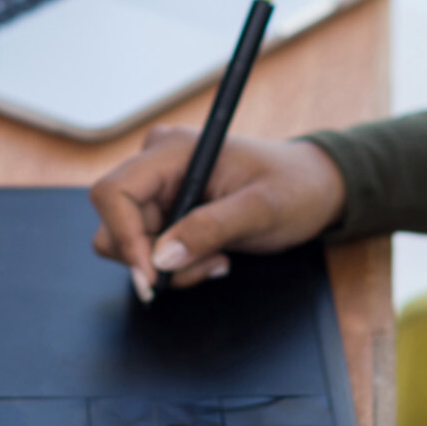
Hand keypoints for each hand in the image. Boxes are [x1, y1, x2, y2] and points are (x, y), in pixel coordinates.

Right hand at [89, 125, 345, 300]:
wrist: (312, 187)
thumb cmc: (294, 187)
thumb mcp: (262, 210)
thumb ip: (211, 229)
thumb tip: (161, 258)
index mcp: (173, 149)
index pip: (114, 192)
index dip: (124, 237)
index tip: (152, 276)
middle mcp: (156, 163)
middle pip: (115, 222)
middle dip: (153, 258)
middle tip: (206, 265)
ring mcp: (159, 186)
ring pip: (128, 241)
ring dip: (168, 265)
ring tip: (217, 259)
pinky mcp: (165, 208)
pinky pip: (148, 248)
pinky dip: (175, 263)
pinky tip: (213, 255)